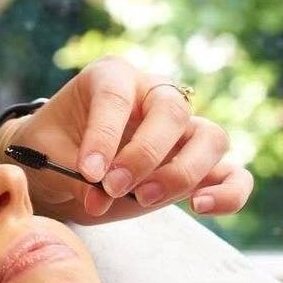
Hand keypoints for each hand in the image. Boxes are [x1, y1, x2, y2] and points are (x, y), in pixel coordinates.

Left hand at [0, 55, 252, 223]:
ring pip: (211, 137)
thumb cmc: (53, 146)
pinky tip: (200, 206)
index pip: (116, 96)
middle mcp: (153, 93)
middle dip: (144, 154)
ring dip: (183, 172)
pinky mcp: (199, 164)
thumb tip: (100, 198)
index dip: (104, 135)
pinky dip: (228, 192)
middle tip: (112, 186)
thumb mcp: (49, 153)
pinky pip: (233, 175)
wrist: (61, 164)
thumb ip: (74, 174)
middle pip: (172, 110)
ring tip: (144, 198)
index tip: (89, 172)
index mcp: (111, 75)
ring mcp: (182, 128)